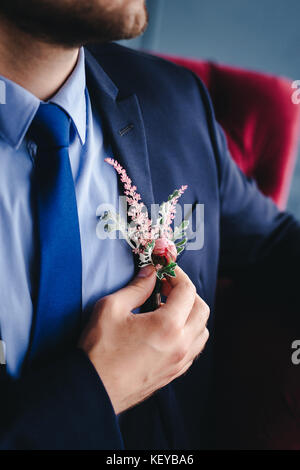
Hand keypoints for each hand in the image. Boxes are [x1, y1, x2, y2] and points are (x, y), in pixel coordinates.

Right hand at [78, 265, 209, 414]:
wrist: (93, 389)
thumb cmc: (100, 351)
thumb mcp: (111, 308)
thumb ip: (136, 287)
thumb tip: (150, 274)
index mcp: (168, 326)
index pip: (187, 291)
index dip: (177, 275)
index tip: (165, 271)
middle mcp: (181, 345)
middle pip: (202, 309)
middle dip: (187, 293)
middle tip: (167, 287)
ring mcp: (180, 362)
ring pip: (202, 330)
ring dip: (191, 314)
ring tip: (168, 308)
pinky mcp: (174, 373)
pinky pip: (194, 348)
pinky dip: (188, 333)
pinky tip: (168, 330)